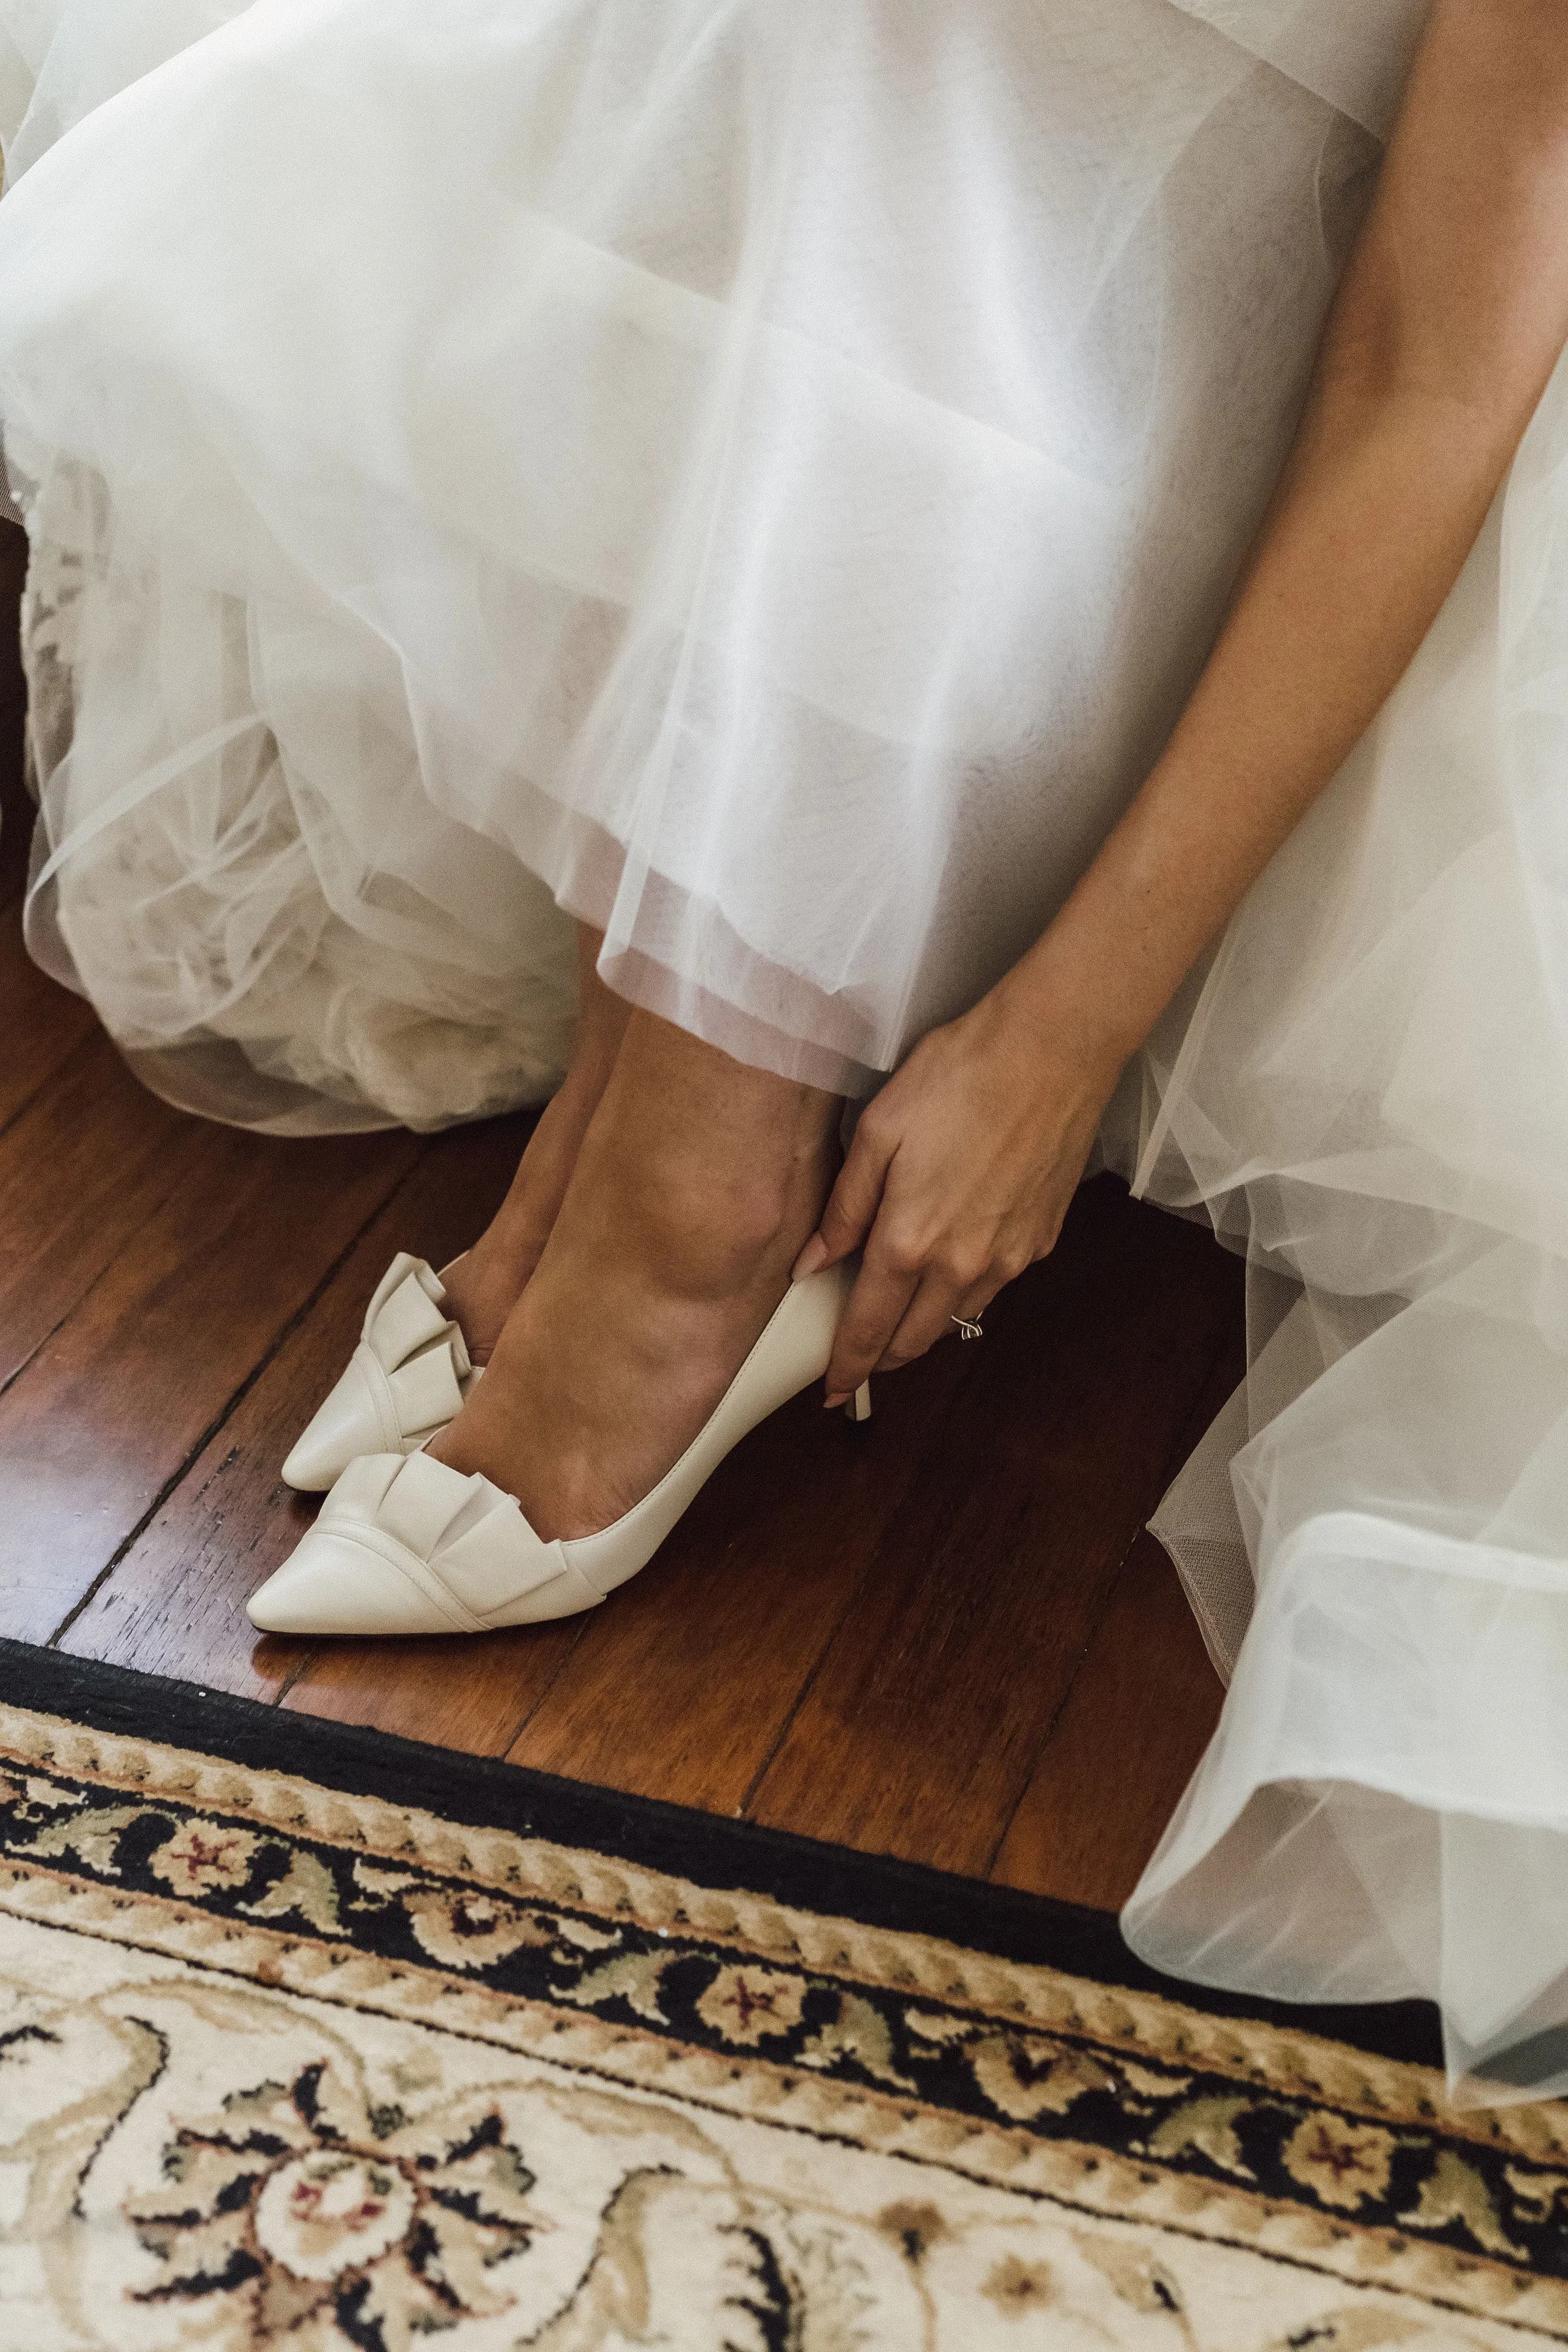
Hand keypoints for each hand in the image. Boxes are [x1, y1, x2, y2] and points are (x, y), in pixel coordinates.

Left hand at [793, 974, 1127, 1402]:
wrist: (1052, 1051)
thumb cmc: (959, 1076)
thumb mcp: (878, 1132)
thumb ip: (845, 1208)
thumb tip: (814, 1263)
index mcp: (909, 1241)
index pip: (868, 1327)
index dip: (846, 1365)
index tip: (830, 1390)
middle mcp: (962, 1265)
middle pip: (914, 1339)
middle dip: (882, 1357)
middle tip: (858, 1360)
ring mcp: (1008, 1258)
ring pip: (957, 1319)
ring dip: (924, 1327)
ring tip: (900, 1317)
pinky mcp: (1039, 1240)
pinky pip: (994, 1286)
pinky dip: (966, 1291)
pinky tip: (952, 1266)